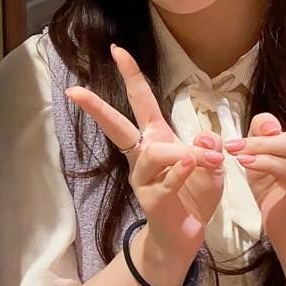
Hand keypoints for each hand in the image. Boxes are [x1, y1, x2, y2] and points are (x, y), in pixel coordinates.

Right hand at [66, 45, 225, 278]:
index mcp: (156, 138)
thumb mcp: (211, 165)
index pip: (141, 101)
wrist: (186, 235)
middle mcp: (143, 155)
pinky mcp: (152, 199)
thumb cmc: (195, 194)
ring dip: (182, 153)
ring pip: (155, 154)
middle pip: (117, 126)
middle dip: (97, 108)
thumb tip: (208, 138)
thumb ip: (209, 147)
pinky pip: (166, 180)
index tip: (116, 50)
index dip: (131, 75)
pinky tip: (191, 164)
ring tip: (207, 160)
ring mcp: (143, 178)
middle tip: (74, 91)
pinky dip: (179, 171)